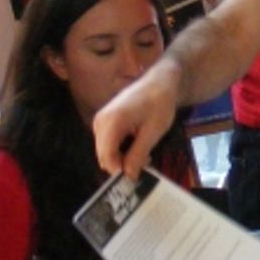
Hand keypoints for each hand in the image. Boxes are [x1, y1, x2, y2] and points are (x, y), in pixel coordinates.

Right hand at [92, 62, 180, 178]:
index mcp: (111, 122)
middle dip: (121, 165)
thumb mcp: (153, 133)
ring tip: (145, 156)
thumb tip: (129, 176)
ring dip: (122, 158)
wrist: (159, 81)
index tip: (137, 178)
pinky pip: (108, 142)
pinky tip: (138, 147)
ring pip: (106, 151)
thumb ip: (138, 155)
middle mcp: (100, 121)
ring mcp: (101, 120)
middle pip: (104, 156)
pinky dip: (120, 149)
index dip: (119, 171)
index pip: (107, 157)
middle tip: (145, 166)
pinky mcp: (105, 120)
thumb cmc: (159, 103)